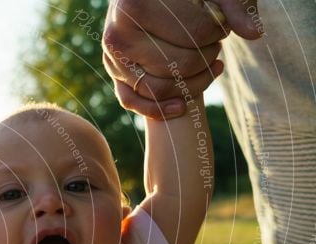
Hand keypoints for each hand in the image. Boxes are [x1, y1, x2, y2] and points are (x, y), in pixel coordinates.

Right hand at [102, 0, 262, 118]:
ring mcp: (112, 59)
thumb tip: (254, 34)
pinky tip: (182, 107)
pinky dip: (158, 110)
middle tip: (216, 46)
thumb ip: (232, 7)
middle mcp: (117, 35)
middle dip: (206, 58)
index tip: (224, 26)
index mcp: (135, 5)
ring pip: (158, 88)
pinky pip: (132, 101)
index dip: (218, 33)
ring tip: (212, 66)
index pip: (193, 32)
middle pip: (177, 65)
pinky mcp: (114, 75)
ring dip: (192, 85)